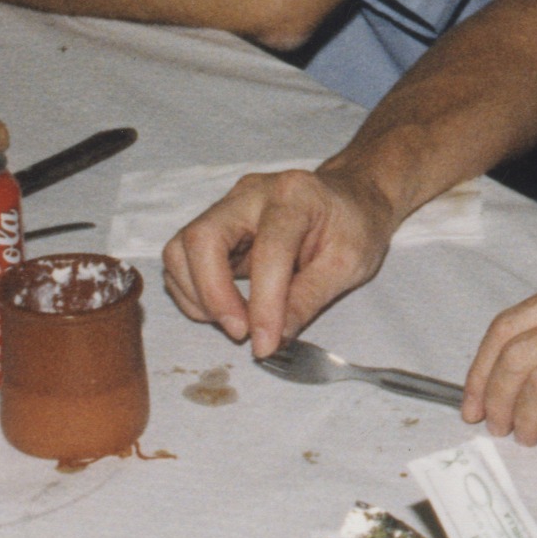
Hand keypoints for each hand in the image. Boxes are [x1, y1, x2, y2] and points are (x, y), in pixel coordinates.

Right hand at [159, 165, 397, 354]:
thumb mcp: (348, 264)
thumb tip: (274, 339)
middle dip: (212, 294)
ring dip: (197, 296)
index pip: (268, 250)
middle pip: (202, 238)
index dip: (264, 303)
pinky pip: (183, 259)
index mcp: (295, 196)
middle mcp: (251, 193)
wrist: (350, 199)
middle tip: (240, 332)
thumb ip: (308, 299)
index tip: (266, 343)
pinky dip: (193, 292)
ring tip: (234, 322)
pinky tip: (223, 310)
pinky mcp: (215, 225)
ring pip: (181, 249)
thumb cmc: (354, 227)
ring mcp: (227, 207)